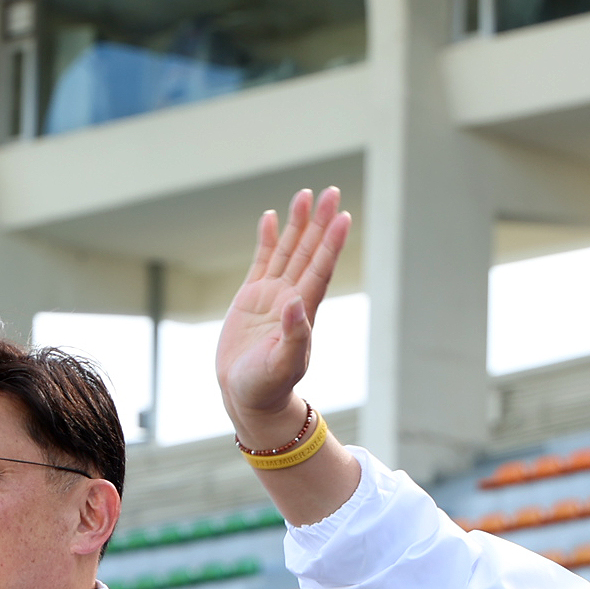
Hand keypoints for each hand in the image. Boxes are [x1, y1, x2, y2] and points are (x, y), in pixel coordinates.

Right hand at [215, 186, 350, 442]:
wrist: (247, 397)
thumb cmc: (267, 387)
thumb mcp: (281, 365)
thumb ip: (293, 336)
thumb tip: (297, 303)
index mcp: (303, 312)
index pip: (320, 269)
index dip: (331, 243)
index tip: (342, 217)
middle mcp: (291, 298)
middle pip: (309, 252)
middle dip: (319, 222)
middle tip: (331, 191)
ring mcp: (272, 296)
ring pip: (288, 251)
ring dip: (297, 224)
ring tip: (305, 195)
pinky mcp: (251, 298)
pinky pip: (262, 261)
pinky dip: (267, 240)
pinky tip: (271, 217)